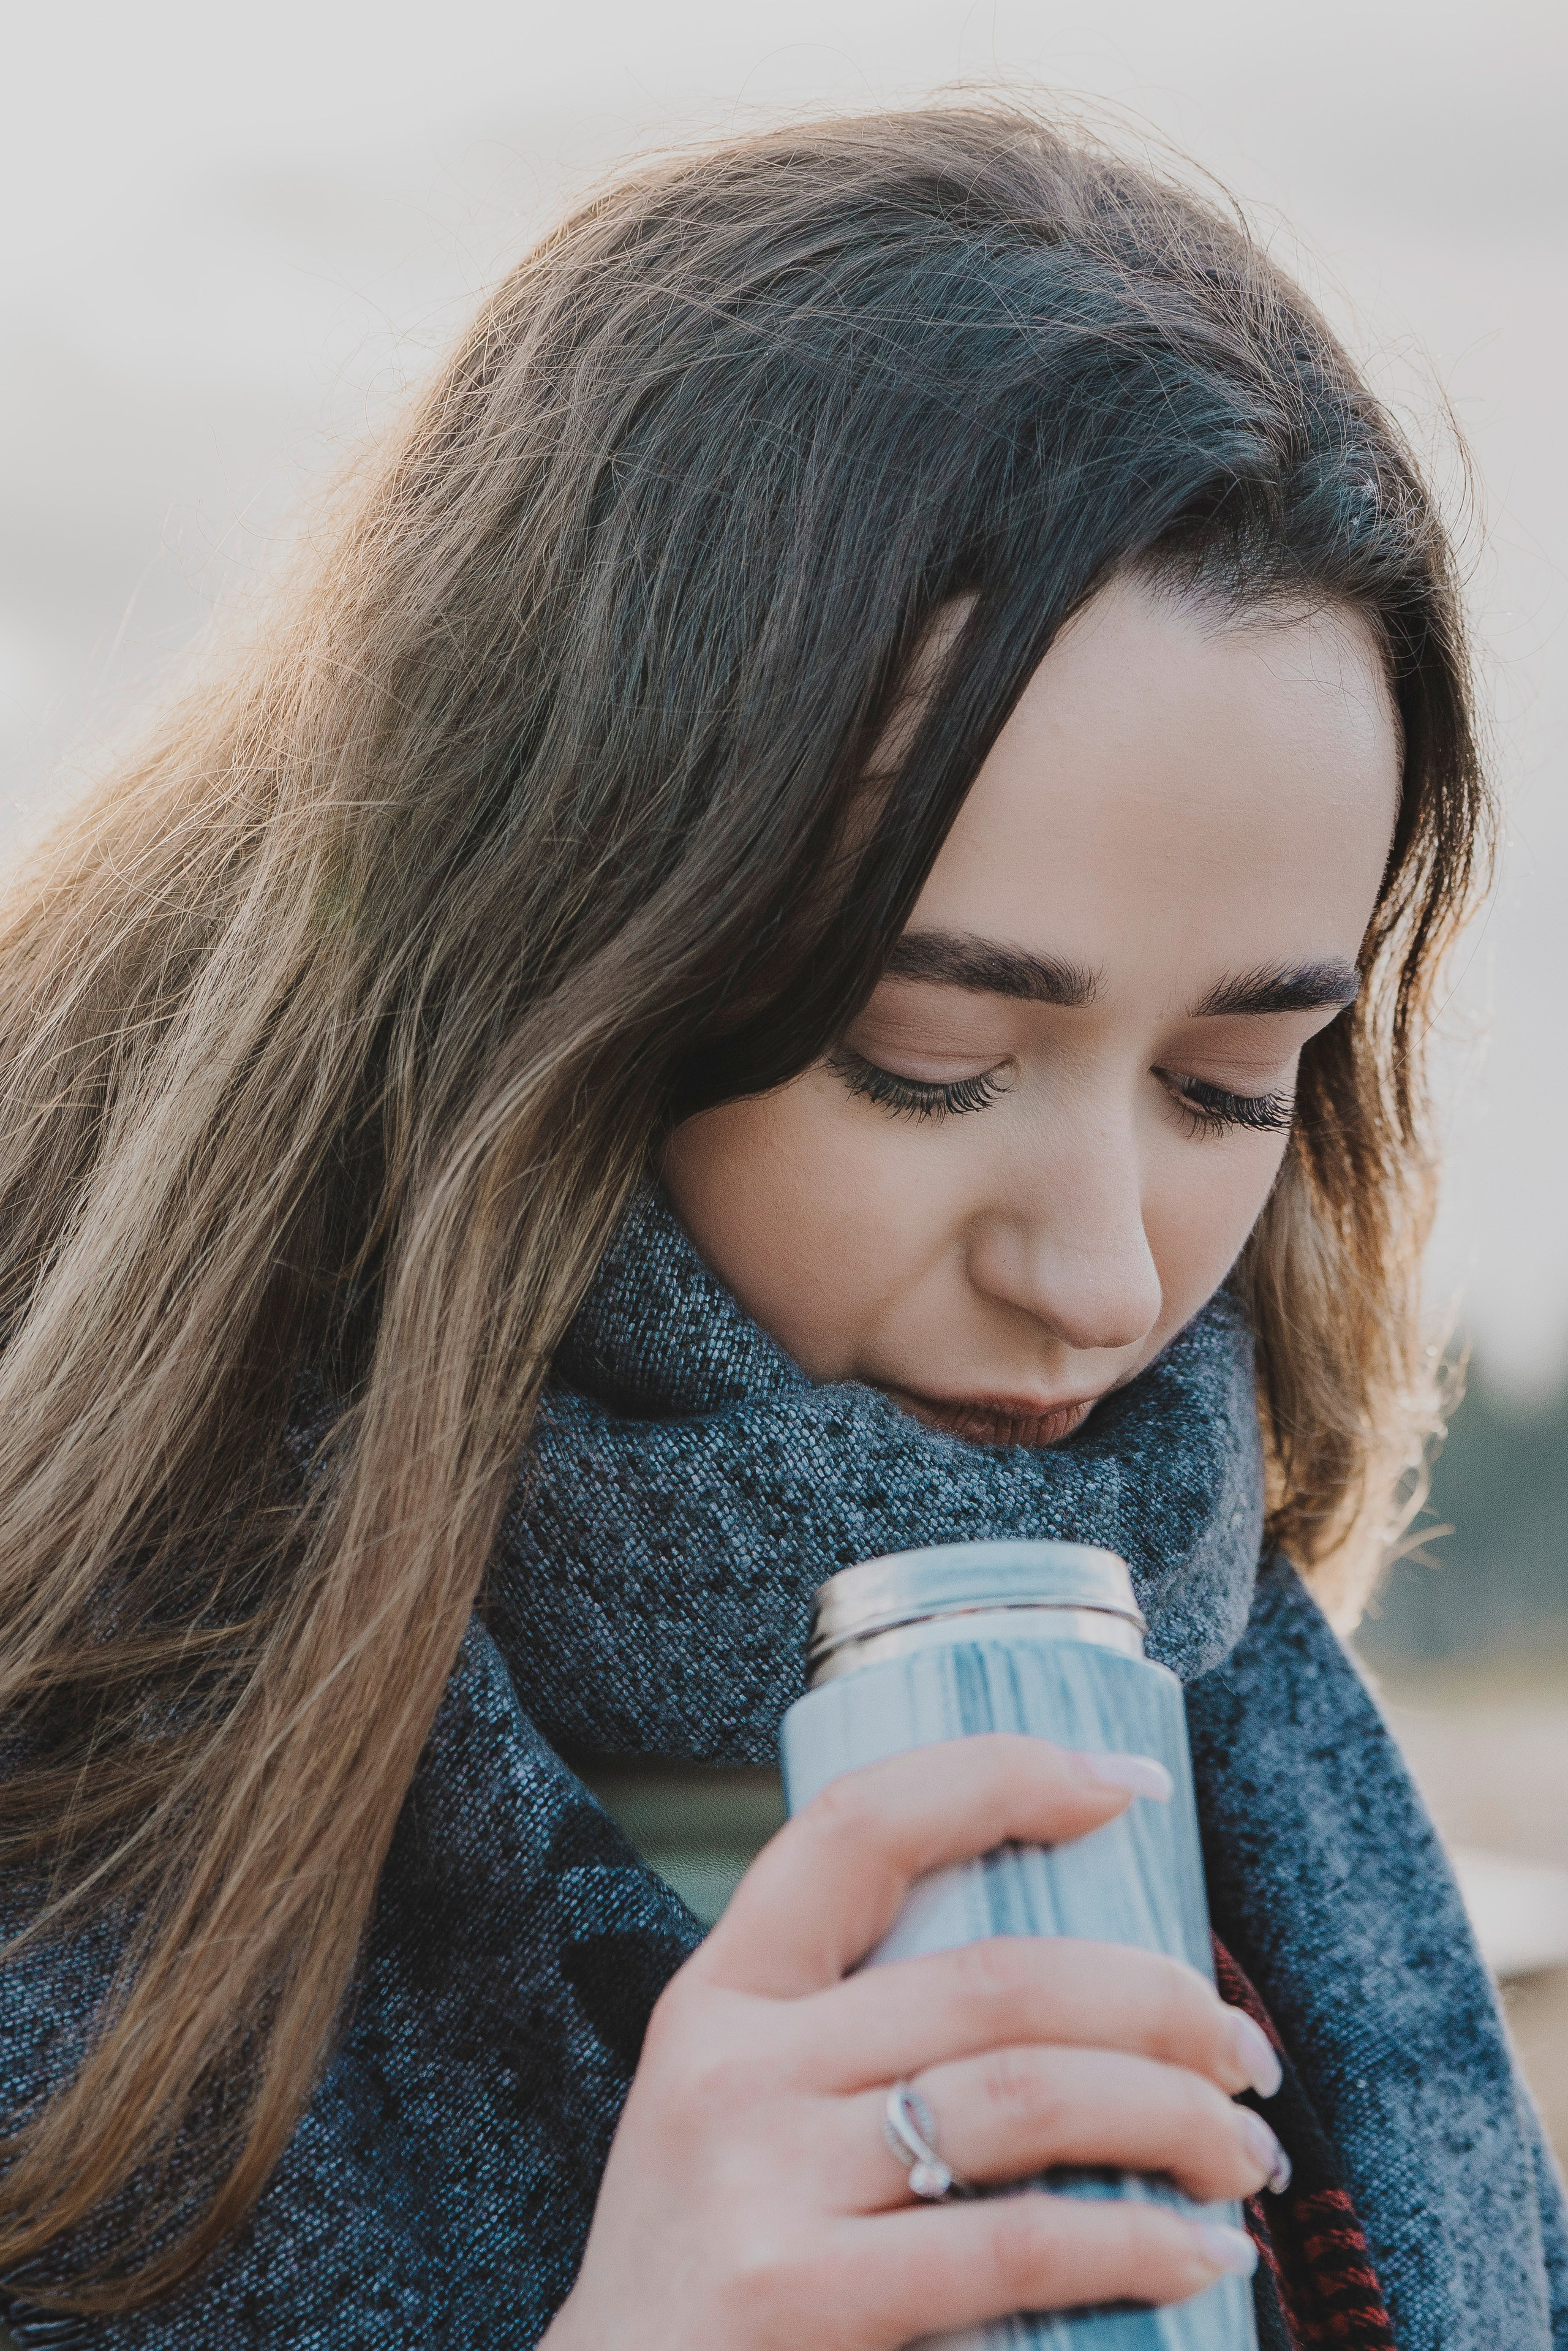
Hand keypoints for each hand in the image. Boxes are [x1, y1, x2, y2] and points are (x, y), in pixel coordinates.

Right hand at [542, 1734, 1281, 2350]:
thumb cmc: (716, 2273)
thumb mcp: (741, 2118)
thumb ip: (851, 2045)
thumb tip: (1074, 1997)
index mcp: (722, 1996)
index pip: (860, 1827)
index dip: (999, 1778)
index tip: (1125, 1782)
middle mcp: (732, 2068)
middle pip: (993, 1977)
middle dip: (1157, 2000)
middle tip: (1242, 2051)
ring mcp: (760, 2183)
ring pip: (1024, 2094)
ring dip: (1173, 2115)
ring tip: (1241, 2153)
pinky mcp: (796, 2297)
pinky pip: (1012, 2243)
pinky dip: (1134, 2242)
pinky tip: (1198, 2254)